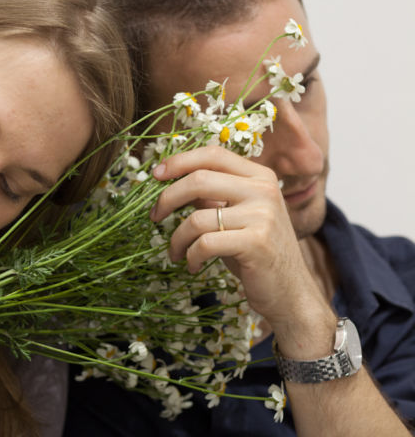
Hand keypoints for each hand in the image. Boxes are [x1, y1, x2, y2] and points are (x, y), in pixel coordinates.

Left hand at [150, 146, 332, 339]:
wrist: (290, 291)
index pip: (213, 154)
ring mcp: (263, 215)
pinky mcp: (256, 242)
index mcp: (260, 176)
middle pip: (199, 180)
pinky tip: (193, 265)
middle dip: (167, 199)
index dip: (180, 161)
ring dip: (177, 238)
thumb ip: (212, 195)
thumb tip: (171, 180)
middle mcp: (264, 190)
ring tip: (175, 252)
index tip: (155, 174)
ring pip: (197, 218)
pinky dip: (190, 256)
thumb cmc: (255, 252)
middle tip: (154, 217)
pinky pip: (204, 243)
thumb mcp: (235, 215)